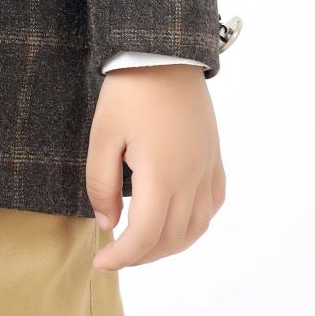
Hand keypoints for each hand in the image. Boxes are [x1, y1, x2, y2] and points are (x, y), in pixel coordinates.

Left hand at [85, 64, 224, 269]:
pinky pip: (213, 203)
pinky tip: (177, 220)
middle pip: (171, 238)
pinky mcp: (214, 157)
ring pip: (197, 227)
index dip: (122, 257)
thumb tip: (108, 224)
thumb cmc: (129, 91)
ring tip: (142, 244)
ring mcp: (207, 168)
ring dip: (169, 244)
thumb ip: (101, 184)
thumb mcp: (102, 135)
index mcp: (162, 175)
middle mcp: (191, 178)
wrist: (164, 53)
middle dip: (141, 256)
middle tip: (115, 254)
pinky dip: (196, 223)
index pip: (145, 236)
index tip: (100, 262)